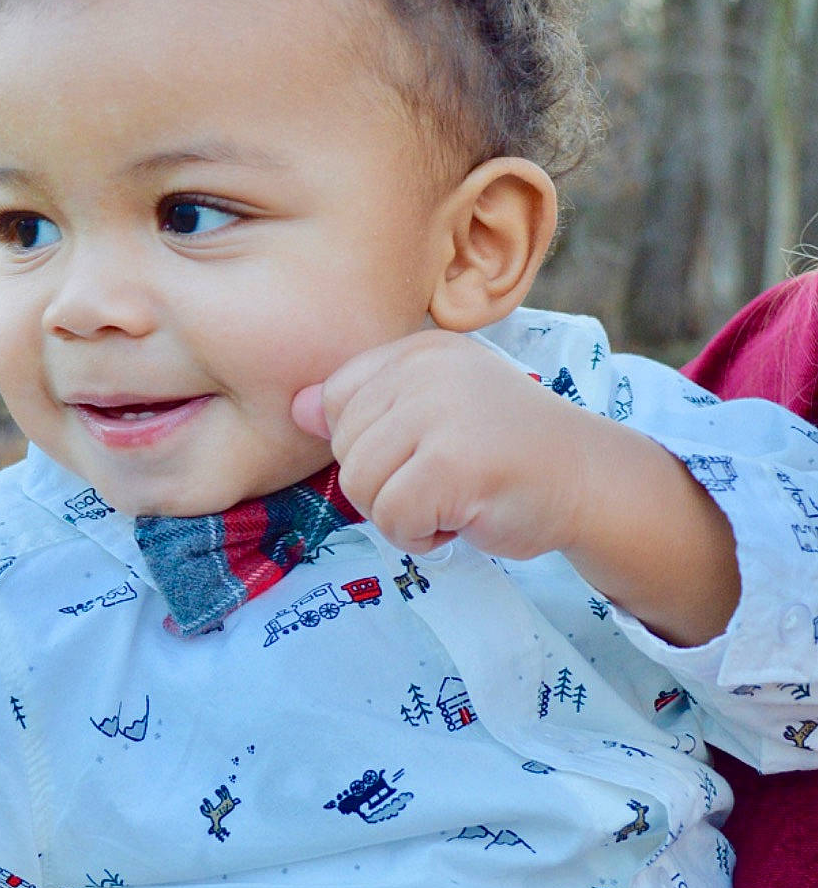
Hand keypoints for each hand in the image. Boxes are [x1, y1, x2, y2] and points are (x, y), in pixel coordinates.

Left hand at [291, 330, 599, 561]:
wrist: (590, 480)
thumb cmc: (508, 452)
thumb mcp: (434, 414)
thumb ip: (368, 408)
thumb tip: (295, 409)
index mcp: (420, 350)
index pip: (337, 398)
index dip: (369, 444)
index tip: (420, 453)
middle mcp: (427, 370)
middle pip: (345, 448)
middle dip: (385, 484)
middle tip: (444, 481)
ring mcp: (441, 414)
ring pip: (361, 486)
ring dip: (401, 514)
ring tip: (452, 499)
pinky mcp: (452, 465)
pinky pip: (392, 519)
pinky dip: (420, 537)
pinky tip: (461, 520)